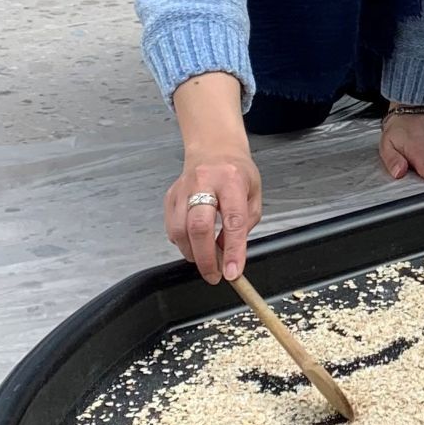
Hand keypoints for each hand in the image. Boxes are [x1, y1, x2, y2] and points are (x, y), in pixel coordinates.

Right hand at [166, 145, 261, 284]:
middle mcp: (204, 182)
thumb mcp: (254, 195)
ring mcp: (183, 189)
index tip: (232, 272)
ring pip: (181, 230)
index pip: (233, 221)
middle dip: (206, 258)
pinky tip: (194, 244)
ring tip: (206, 260)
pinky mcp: (170, 196)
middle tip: (214, 276)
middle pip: (199, 226)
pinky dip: (182, 243)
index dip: (232, 250)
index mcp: (231, 180)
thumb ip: (244, 225)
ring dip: (193, 253)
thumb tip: (228, 255)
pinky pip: (172, 228)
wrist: (214, 148)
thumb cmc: (237, 173)